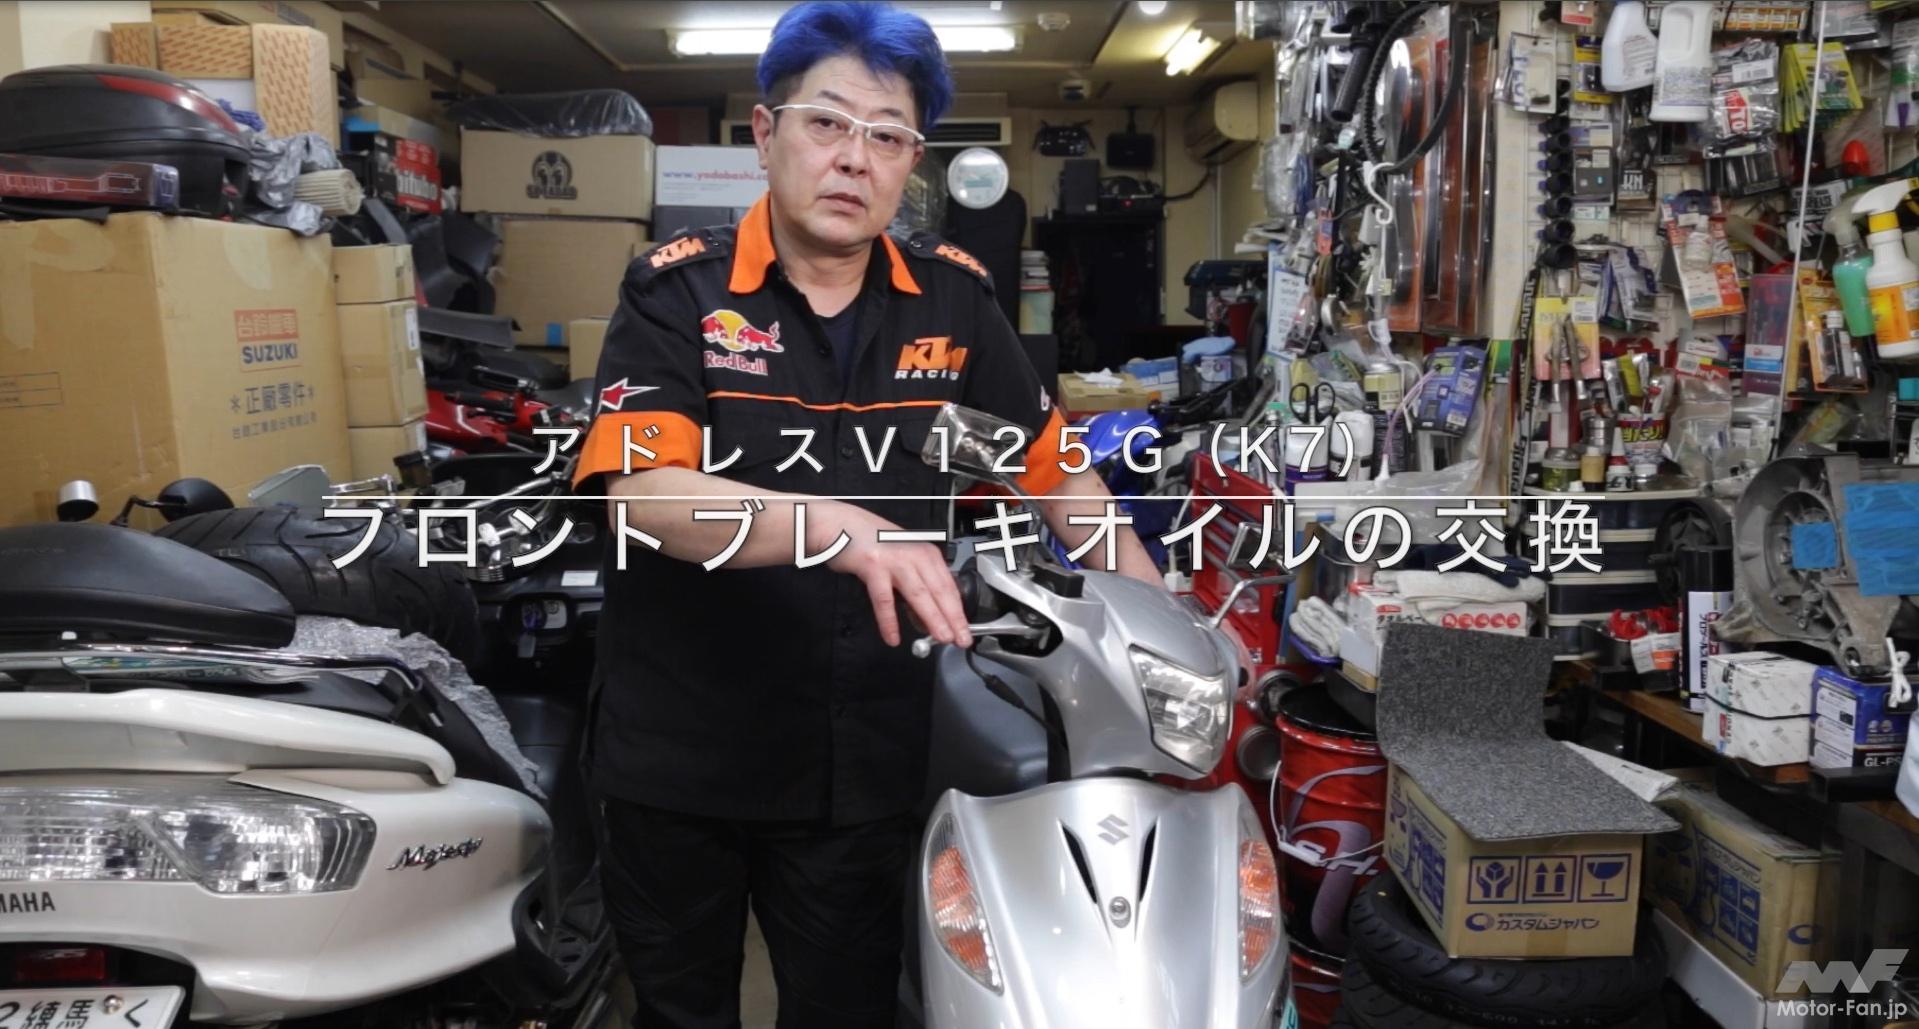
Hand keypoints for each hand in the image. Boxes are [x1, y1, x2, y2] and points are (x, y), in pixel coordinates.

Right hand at [816, 502, 970, 648]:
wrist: (842, 523)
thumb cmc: (873, 542)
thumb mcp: (904, 557)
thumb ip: (918, 582)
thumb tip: (930, 616)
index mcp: (926, 553)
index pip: (949, 587)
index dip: (959, 612)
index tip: (966, 630)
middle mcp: (914, 554)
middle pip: (940, 591)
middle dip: (953, 618)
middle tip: (961, 639)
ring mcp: (895, 560)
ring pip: (919, 594)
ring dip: (932, 618)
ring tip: (941, 637)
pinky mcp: (873, 566)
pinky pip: (884, 599)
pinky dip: (889, 621)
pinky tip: (892, 636)